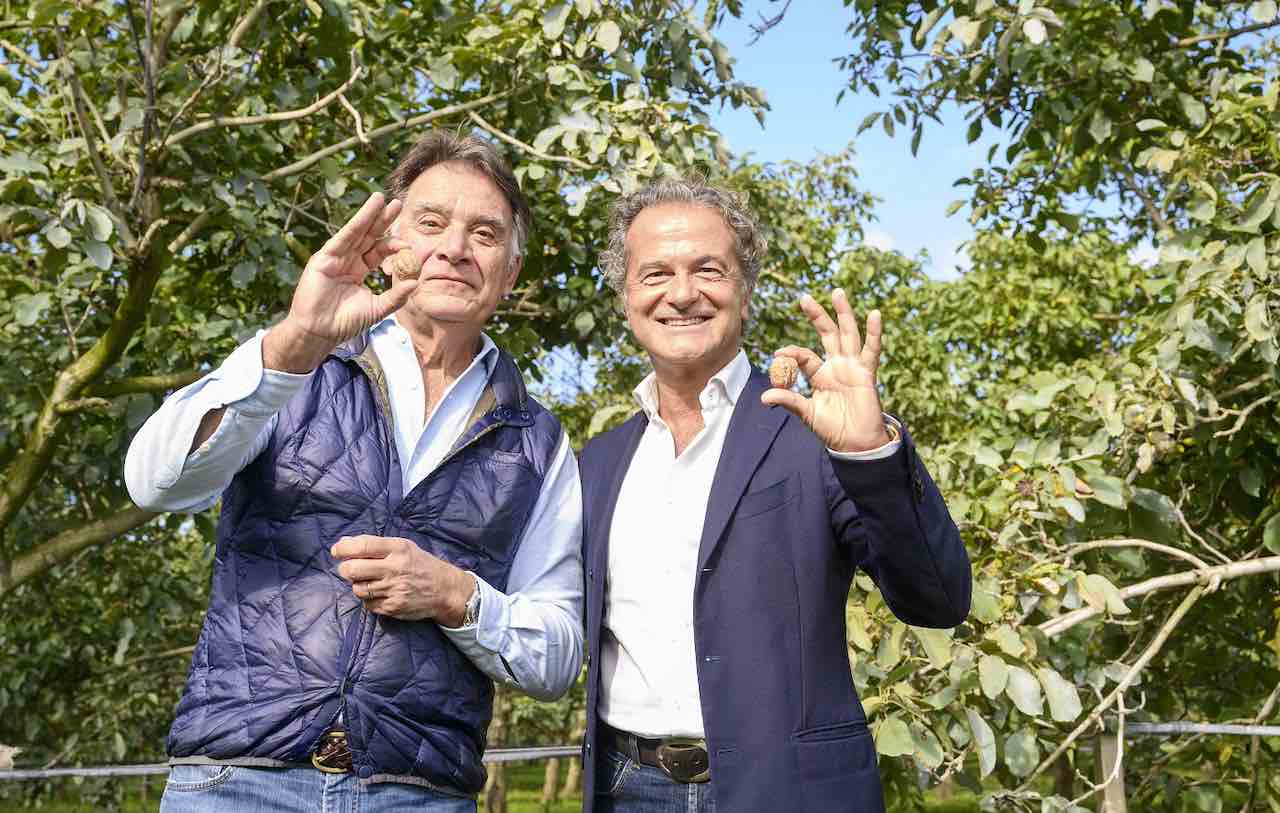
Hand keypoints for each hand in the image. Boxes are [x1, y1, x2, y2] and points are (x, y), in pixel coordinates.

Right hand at [264, 193, 415, 372]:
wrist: (320, 332)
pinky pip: (343, 238)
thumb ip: (396, 296)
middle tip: (398, 204)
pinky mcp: (324, 258)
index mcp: (359, 270)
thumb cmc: (345, 323)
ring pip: (356, 232)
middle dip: (383, 220)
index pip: (379, 251)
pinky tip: (367, 212)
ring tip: (381, 198)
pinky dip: (356, 224)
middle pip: (369, 236)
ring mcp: (335, 257)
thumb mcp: (377, 308)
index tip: (409, 245)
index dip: (394, 246)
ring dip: (369, 214)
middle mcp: (348, 260)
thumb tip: (416, 283)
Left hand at [330, 535, 473, 623]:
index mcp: (398, 549)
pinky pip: (368, 604)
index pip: (362, 546)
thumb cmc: (420, 564)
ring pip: (358, 588)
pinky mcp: (393, 607)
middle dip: (345, 569)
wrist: (445, 589)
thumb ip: (375, 545)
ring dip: (358, 585)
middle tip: (348, 569)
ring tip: (368, 581)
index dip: (343, 549)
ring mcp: (394, 589)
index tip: (337, 551)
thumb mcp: (403, 547)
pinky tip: (379, 593)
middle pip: (353, 569)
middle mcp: (395, 568)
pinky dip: (369, 599)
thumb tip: (343, 544)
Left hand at [761, 289, 890, 452]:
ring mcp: (852, 366)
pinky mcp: (867, 373)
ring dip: (843, 313)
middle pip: (826, 334)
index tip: (778, 353)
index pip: (804, 355)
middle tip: (804, 298)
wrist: (855, 443)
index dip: (791, 352)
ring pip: (848, 334)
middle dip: (817, 316)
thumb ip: (789, 401)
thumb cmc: (832, 428)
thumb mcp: (807, 413)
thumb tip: (764, 397)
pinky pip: (872, 350)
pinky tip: (875, 314)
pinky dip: (875, 333)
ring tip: (837, 292)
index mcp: (819, 374)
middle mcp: (836, 365)